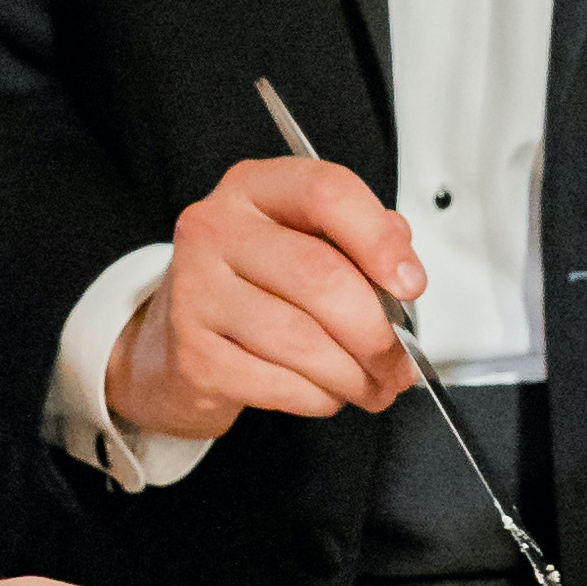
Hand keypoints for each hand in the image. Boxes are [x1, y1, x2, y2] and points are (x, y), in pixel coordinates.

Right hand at [109, 156, 422, 440]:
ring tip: (374, 386)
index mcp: (254, 188)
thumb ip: (360, 242)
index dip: (379, 241)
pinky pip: (278, 383)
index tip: (411, 285)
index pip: (326, 192)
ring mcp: (196, 291)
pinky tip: (328, 394)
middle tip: (401, 362)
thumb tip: (404, 273)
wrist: (175, 341)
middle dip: (376, 331)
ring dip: (354, 374)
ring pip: (302, 339)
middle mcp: (216, 229)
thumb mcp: (305, 242)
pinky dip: (319, 397)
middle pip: (319, 275)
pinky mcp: (192, 354)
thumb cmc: (256, 287)